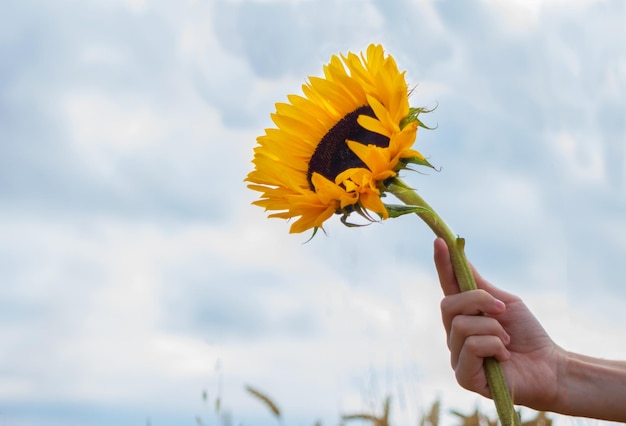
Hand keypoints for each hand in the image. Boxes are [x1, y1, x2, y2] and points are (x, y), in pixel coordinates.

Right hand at [433, 238, 563, 411]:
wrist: (550, 367)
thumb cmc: (527, 336)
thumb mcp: (504, 303)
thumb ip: (480, 286)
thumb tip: (460, 258)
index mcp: (463, 316)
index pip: (446, 286)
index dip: (442, 264)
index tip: (440, 240)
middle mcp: (454, 336)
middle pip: (448, 304)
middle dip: (478, 301)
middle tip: (502, 310)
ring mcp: (457, 357)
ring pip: (460, 326)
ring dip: (493, 328)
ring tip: (507, 341)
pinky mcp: (464, 376)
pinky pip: (471, 347)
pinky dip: (494, 346)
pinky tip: (504, 357)